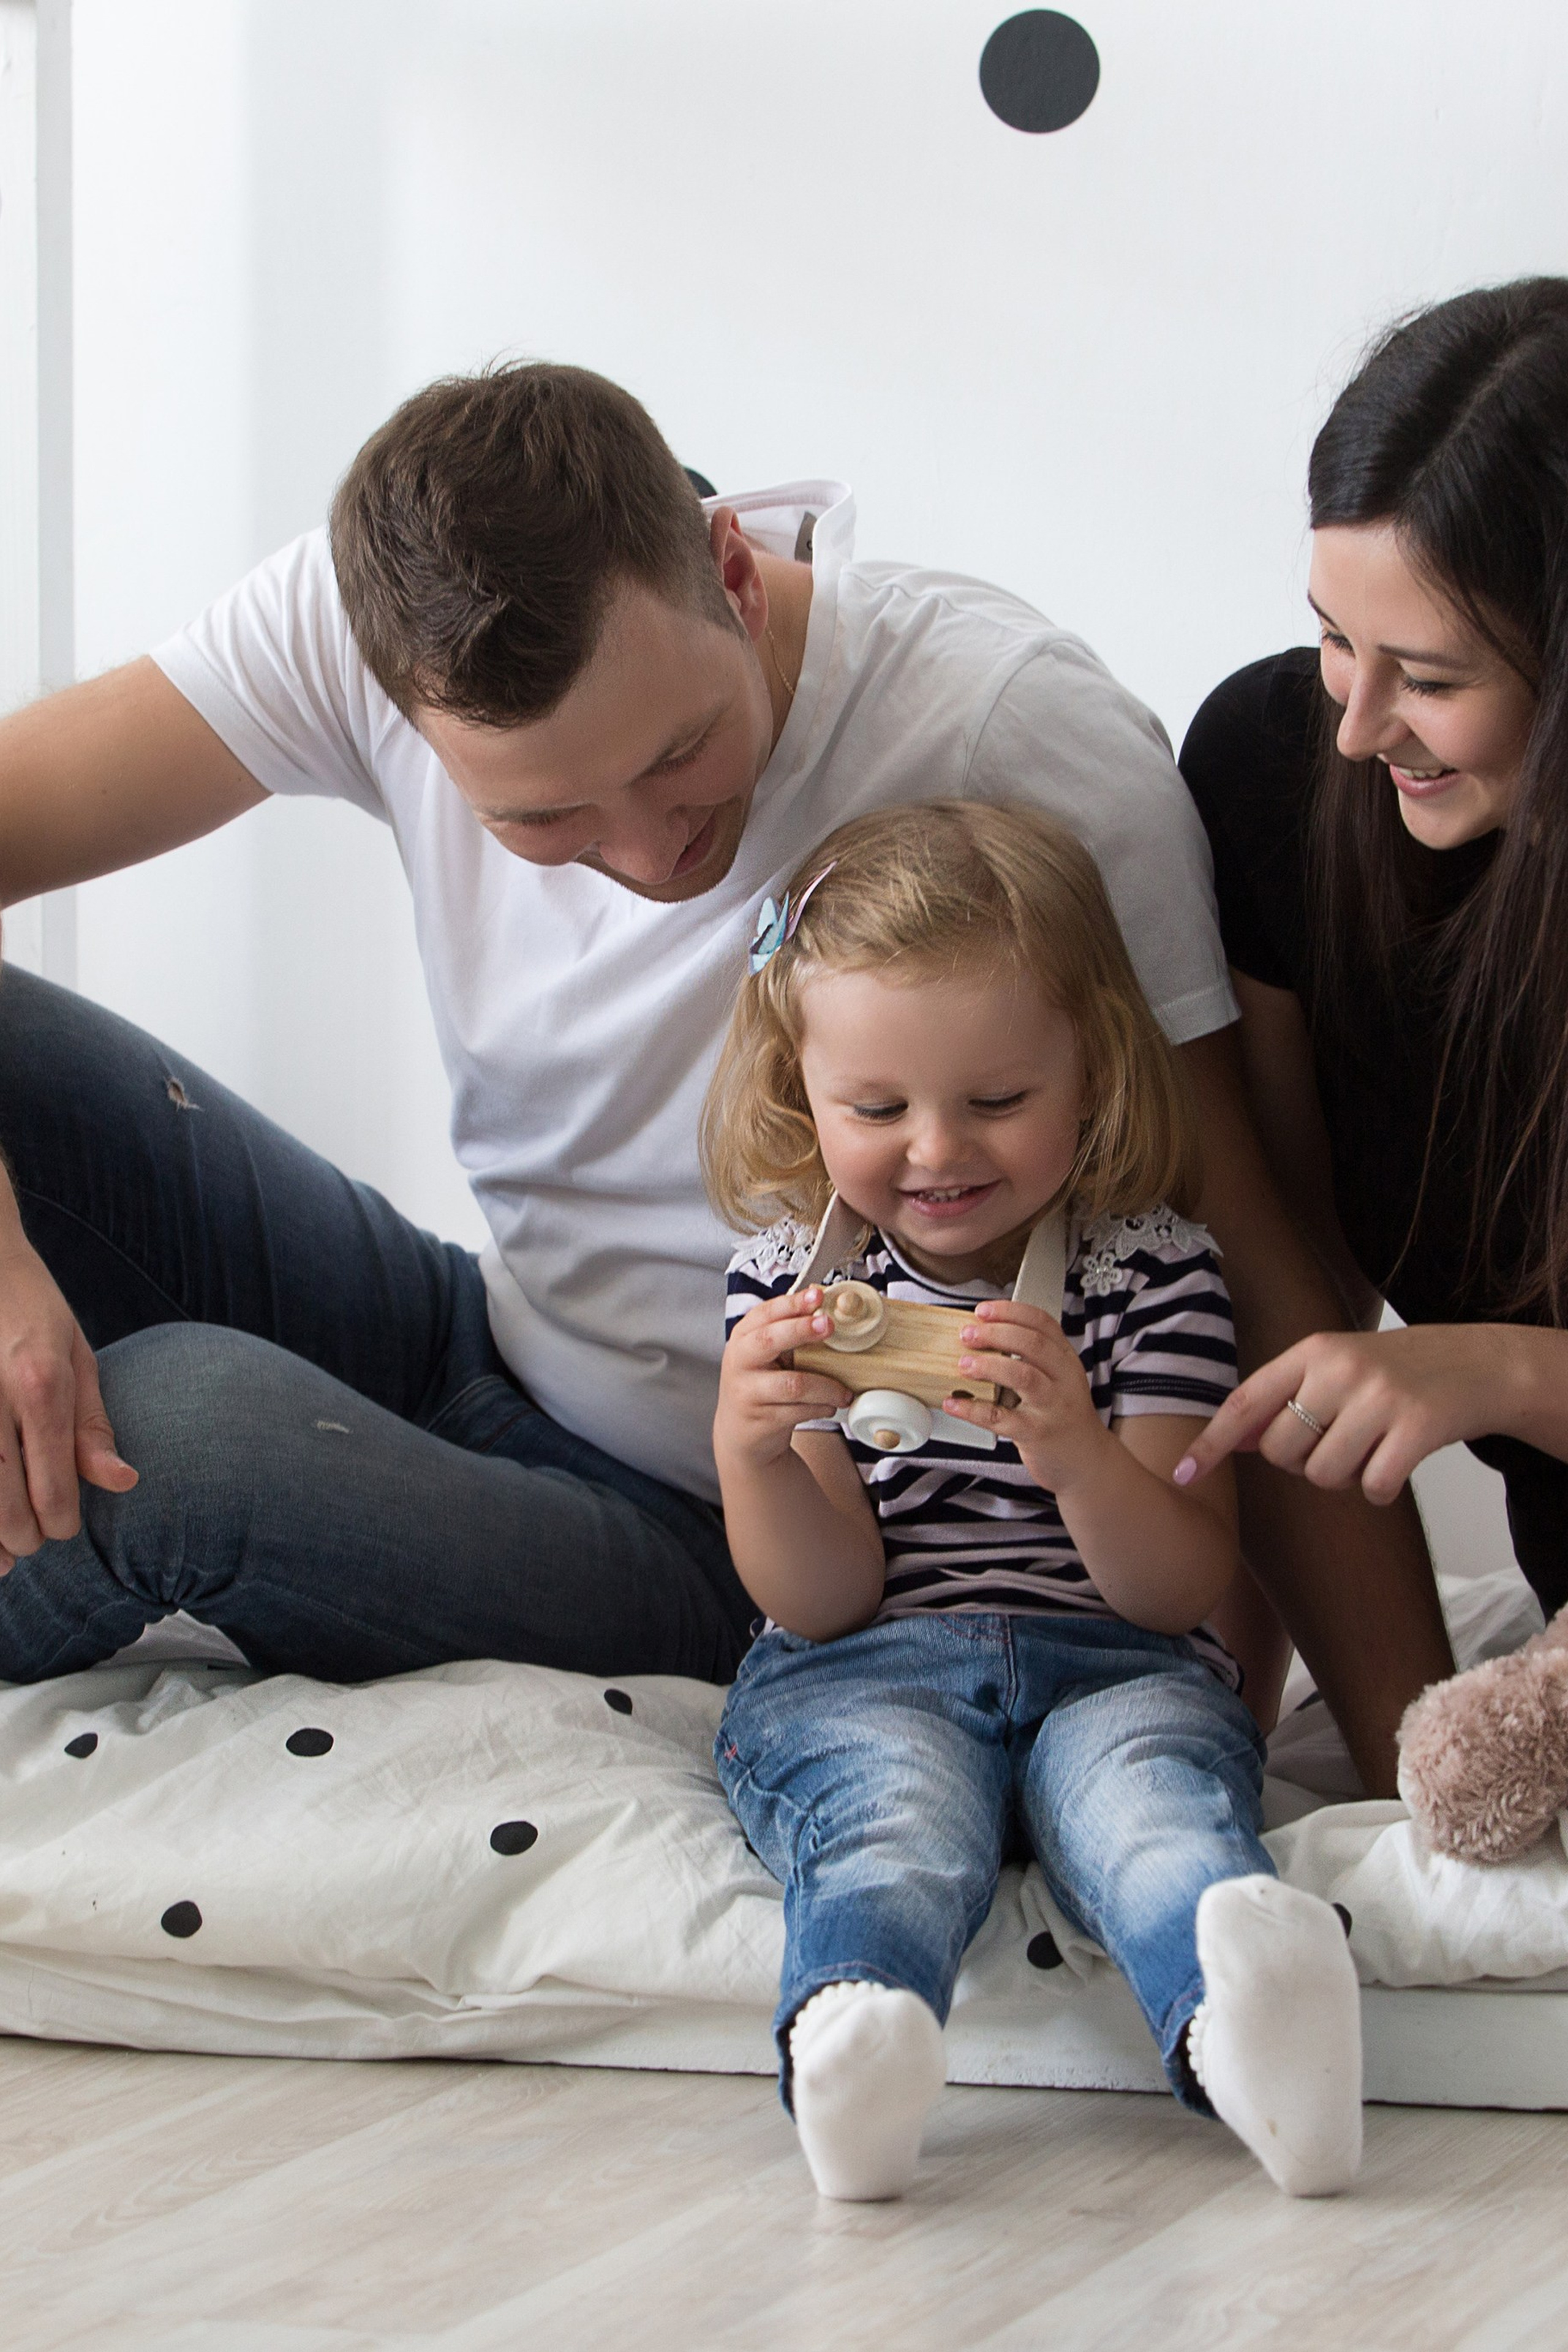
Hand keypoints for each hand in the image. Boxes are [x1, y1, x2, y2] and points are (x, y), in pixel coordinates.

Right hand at [0, 1226, 136, 1569]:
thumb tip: (123, 1482)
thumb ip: (92, 1424)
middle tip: (30, 1542)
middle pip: (2, 1502)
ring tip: (1, 1559)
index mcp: (40, 1385)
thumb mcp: (76, 1354)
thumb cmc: (29, 1305)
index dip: (59, 1521)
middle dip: (21, 1535)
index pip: (52, 1484)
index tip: (62, 1528)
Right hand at [714, 1289, 852, 1472]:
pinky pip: (799, 1410)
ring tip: (844, 1392)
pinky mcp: (761, 1419)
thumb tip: (825, 1305)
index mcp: (743, 1337)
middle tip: (829, 1325)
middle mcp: (740, 1361)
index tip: (818, 1295)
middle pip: (770, 1340)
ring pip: (793, 1384)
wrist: (739, 1431)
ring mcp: (748, 1391)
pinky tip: (830, 1405)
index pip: (765, 1313)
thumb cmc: (760, 1384)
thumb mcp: (765, 1355)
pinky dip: (821, 1407)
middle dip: (802, 1329)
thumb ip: (787, 1332)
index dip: (793, 1303)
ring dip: (826, 1387)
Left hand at [944, 1300, 1112, 1493]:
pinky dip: (973, 1408)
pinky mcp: (1037, 1434)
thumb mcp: (1057, 1380)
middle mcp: (1063, 1379)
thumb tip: (981, 1336)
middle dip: (995, 1333)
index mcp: (1066, 1359)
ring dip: (988, 1365)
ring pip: (1023, 1376)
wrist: (1086, 1462)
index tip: (983, 1310)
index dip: (1010, 1311)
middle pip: (1032, 1344)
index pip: (1043, 1323)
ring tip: (963, 1363)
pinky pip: (1002, 1418)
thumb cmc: (1063, 1417)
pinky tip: (954, 1403)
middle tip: (967, 1333)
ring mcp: (1052, 1407)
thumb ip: (1031, 1359)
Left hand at [1171, 1324, 1517, 1505]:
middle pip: (1283, 1452)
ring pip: (1324, 1474)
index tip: (1180, 1477)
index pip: (1245, 1402)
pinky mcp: (1418, 1426)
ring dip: (1344, 1477)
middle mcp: (1341, 1369)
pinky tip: (1396, 1462)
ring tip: (1370, 1447)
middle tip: (1338, 1444)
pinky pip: (1372, 1487)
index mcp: (1312, 1351)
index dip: (1210, 1444)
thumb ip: (1287, 1398)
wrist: (1480, 1364)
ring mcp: (1380, 1396)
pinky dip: (1379, 1488)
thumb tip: (1239, 1442)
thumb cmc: (1396, 1372)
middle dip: (1302, 1464)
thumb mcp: (1336, 1368)